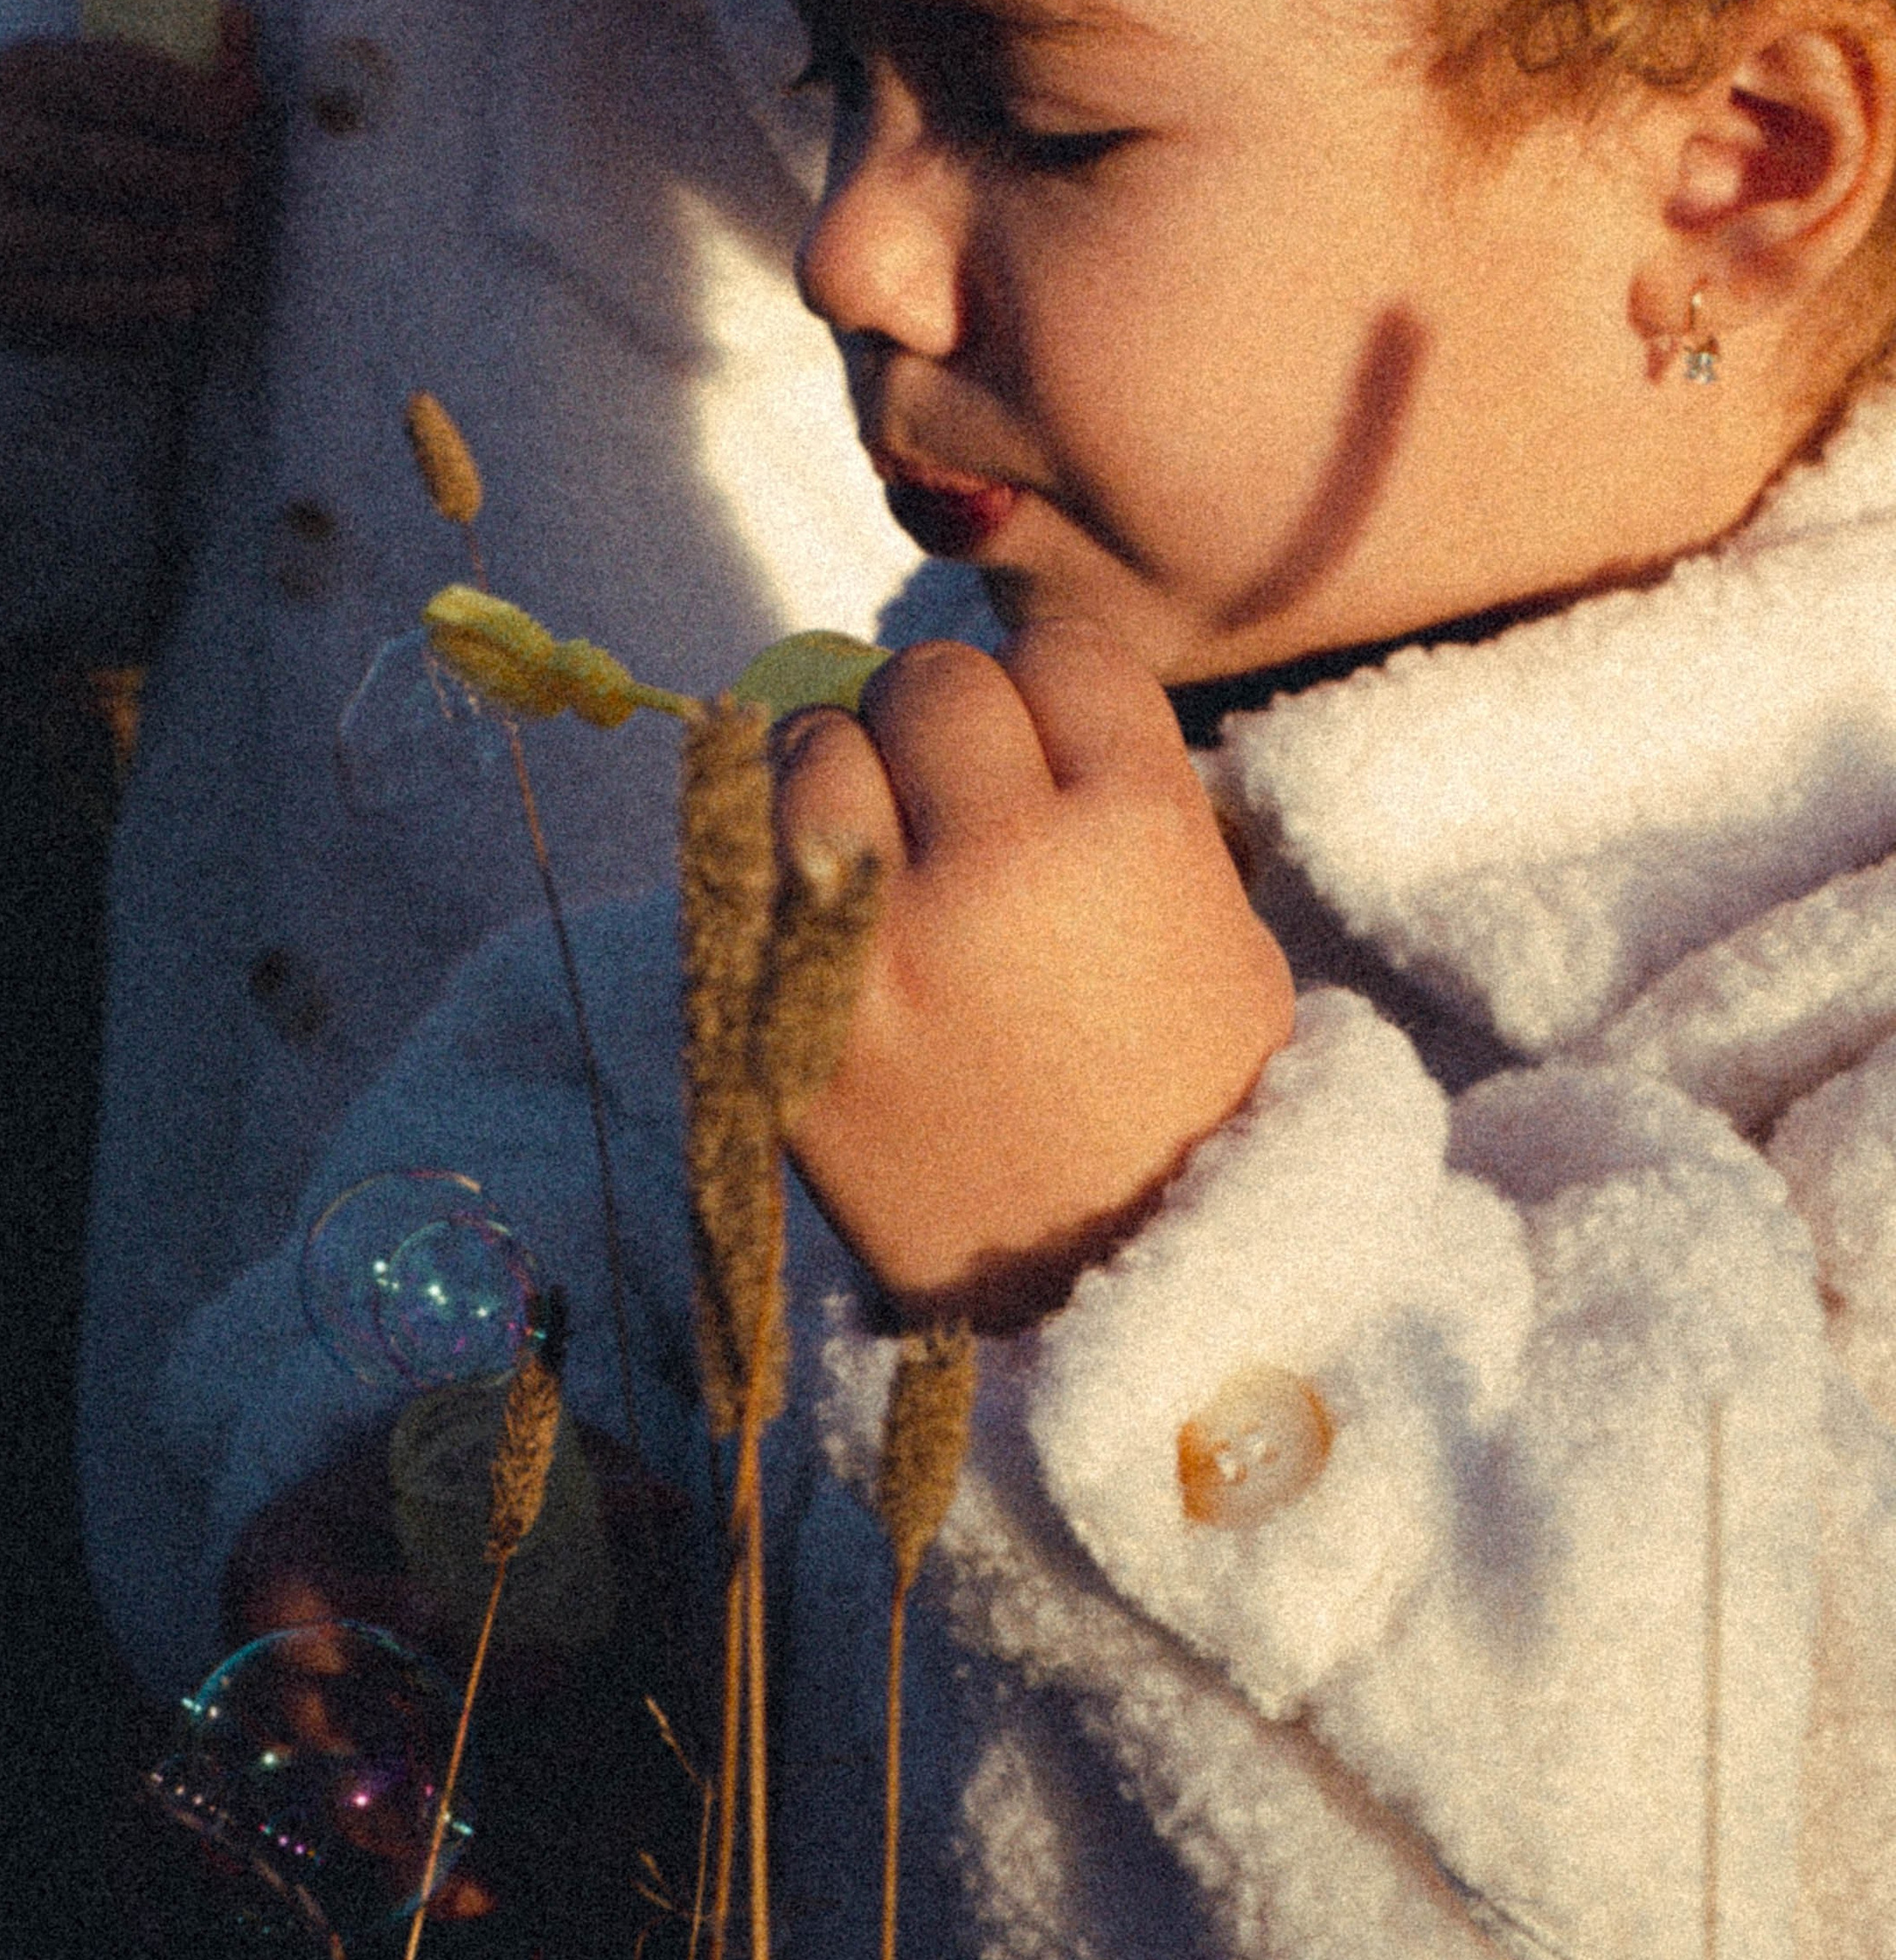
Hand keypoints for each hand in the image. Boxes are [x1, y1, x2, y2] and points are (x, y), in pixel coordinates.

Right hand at [0, 5, 259, 353]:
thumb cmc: (46, 132)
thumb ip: (173, 56)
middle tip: (232, 185)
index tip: (237, 121)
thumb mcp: (88, 78)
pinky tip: (192, 290)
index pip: (128, 82)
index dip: (200, 104)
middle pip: (122, 164)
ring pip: (115, 242)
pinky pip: (97, 306)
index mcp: (17, 75)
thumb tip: (240, 24)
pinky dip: (158, 301)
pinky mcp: (0, 297)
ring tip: (219, 239)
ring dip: (188, 244)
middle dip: (197, 177)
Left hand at [773, 624, 1296, 1329]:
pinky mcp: (781, 1015)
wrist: (1127, 1306)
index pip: (1056, 653)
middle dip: (940, 725)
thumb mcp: (1220, 934)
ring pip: (814, 742)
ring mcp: (877, 943)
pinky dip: (773, 864)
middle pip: (929, 682)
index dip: (1047, 694)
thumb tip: (1010, 699)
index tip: (1043, 742)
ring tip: (876, 845)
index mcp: (1138, 834)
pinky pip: (739, 863)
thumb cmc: (1187, 1110)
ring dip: (843, 774)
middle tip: (953, 795)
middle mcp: (1003, 867)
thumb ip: (1127, 801)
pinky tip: (818, 900)